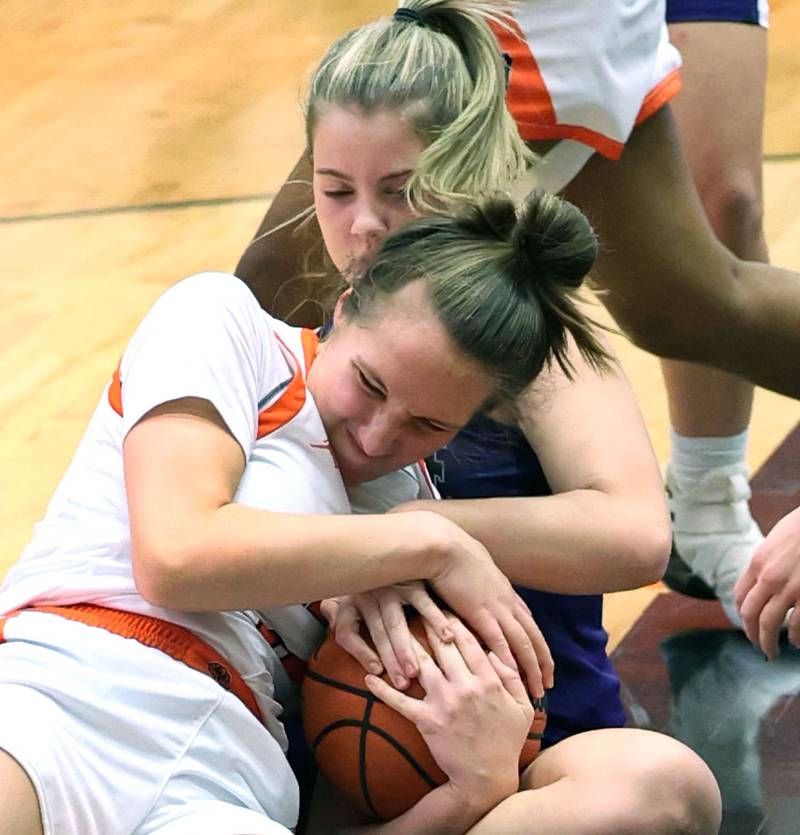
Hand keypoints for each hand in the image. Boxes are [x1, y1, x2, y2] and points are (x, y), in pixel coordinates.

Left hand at [320, 583, 453, 689]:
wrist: (383, 544)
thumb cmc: (362, 578)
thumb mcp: (344, 591)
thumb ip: (335, 608)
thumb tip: (327, 611)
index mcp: (349, 601)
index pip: (347, 632)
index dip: (359, 653)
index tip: (375, 672)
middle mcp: (368, 595)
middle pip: (377, 633)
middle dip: (388, 660)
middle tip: (402, 682)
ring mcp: (391, 588)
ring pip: (396, 623)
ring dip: (406, 649)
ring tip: (415, 671)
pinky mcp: (412, 582)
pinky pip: (424, 604)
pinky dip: (435, 620)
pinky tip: (447, 637)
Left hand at [365, 617, 531, 810]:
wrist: (487, 780)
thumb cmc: (506, 742)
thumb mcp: (522, 706)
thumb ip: (512, 677)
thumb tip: (497, 652)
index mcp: (489, 679)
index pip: (469, 640)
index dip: (454, 620)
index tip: (444, 605)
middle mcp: (466, 686)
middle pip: (443, 645)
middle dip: (428, 622)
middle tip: (415, 604)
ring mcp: (445, 702)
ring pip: (421, 664)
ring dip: (406, 645)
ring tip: (391, 627)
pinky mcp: (427, 721)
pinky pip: (401, 701)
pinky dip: (383, 689)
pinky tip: (369, 677)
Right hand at [429, 527, 552, 697]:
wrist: (443, 545)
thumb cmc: (450, 553)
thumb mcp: (471, 568)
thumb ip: (477, 583)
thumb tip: (475, 589)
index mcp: (504, 590)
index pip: (527, 621)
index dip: (535, 642)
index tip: (540, 659)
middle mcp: (507, 601)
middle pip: (533, 635)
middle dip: (542, 661)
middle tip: (548, 683)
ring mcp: (497, 607)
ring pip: (524, 644)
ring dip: (533, 668)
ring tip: (539, 690)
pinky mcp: (482, 614)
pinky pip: (501, 643)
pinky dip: (510, 662)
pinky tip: (514, 679)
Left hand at [735, 506, 799, 659]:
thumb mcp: (776, 541)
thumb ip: (768, 563)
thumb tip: (763, 581)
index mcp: (758, 563)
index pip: (740, 596)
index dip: (741, 614)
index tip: (747, 624)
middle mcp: (769, 577)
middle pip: (750, 614)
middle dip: (752, 634)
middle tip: (757, 646)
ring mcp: (790, 588)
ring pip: (770, 624)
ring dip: (768, 642)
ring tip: (771, 651)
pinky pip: (797, 624)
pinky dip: (795, 637)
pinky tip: (796, 643)